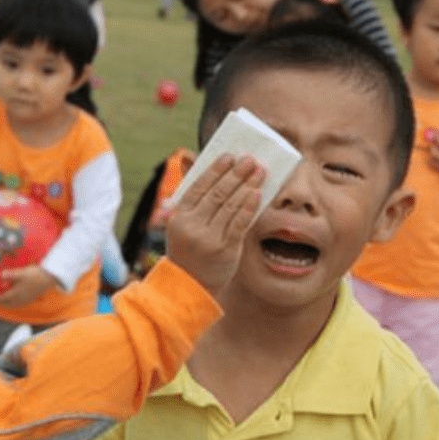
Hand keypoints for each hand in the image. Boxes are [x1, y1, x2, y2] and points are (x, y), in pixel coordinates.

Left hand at [0, 265, 56, 307]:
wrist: (50, 278)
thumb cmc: (35, 275)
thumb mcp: (21, 273)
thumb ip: (9, 275)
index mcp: (15, 294)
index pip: (1, 299)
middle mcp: (19, 299)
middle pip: (6, 304)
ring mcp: (26, 300)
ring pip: (13, 304)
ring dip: (6, 303)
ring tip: (2, 299)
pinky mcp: (31, 298)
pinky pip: (19, 303)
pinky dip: (14, 302)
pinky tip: (15, 297)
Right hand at [166, 154, 263, 295]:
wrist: (192, 284)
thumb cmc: (189, 246)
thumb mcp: (183, 221)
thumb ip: (191, 191)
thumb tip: (187, 155)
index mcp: (179, 216)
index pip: (198, 187)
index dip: (215, 170)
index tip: (229, 156)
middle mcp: (193, 226)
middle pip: (217, 194)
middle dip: (236, 174)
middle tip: (250, 160)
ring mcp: (209, 239)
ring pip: (231, 207)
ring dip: (247, 186)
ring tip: (259, 172)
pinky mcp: (226, 250)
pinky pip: (240, 224)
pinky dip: (249, 207)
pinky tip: (258, 194)